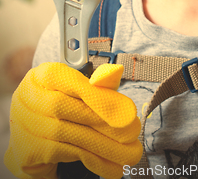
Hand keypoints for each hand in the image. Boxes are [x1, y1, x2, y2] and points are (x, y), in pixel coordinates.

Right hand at [4, 62, 141, 178]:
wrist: (37, 140)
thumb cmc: (65, 110)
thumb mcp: (80, 93)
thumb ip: (98, 84)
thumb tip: (117, 71)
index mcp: (41, 76)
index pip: (68, 80)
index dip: (97, 94)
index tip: (125, 109)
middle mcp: (27, 97)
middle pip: (67, 108)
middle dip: (104, 120)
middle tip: (133, 132)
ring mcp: (24, 125)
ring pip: (68, 133)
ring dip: (104, 144)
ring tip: (129, 152)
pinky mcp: (28, 150)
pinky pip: (66, 153)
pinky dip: (94, 160)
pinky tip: (112, 166)